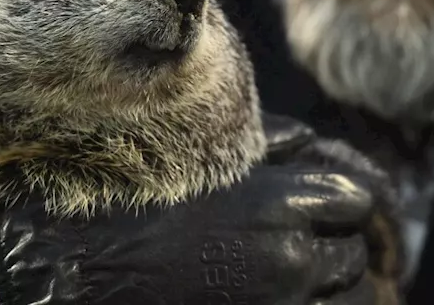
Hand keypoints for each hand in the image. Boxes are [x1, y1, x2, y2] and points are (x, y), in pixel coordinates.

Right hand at [0, 115, 394, 304]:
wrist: (76, 269)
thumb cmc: (132, 204)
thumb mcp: (203, 158)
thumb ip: (268, 145)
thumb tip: (312, 144)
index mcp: (281, 204)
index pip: (356, 202)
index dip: (341, 204)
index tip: (321, 209)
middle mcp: (290, 259)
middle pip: (354, 258)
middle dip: (334, 250)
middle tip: (307, 249)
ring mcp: (276, 304)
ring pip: (348, 302)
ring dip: (329, 290)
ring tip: (294, 282)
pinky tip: (280, 296)